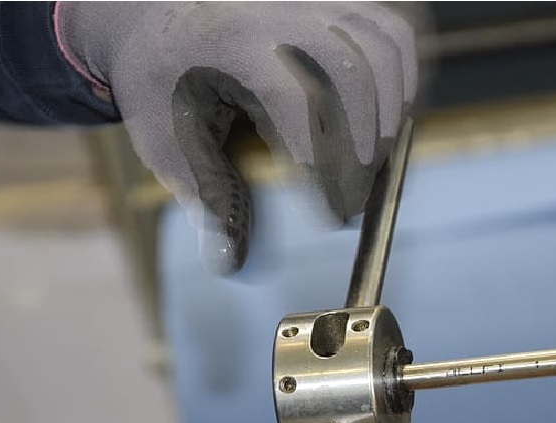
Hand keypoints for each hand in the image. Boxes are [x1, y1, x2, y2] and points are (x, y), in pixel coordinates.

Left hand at [55, 2, 419, 272]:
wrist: (150, 14)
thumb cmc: (160, 81)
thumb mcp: (167, 142)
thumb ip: (208, 199)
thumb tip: (229, 264)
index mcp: (230, 42)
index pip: (296, 101)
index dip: (324, 164)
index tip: (329, 215)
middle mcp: (278, 8)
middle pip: (350, 72)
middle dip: (363, 148)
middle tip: (352, 203)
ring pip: (383, 45)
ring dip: (390, 113)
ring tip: (373, 164)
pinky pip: (393, 27)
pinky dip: (405, 74)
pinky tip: (389, 118)